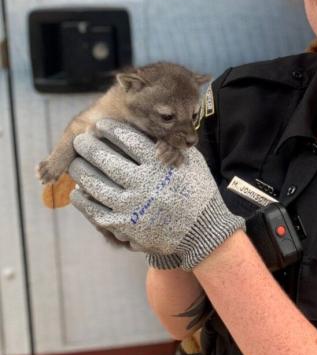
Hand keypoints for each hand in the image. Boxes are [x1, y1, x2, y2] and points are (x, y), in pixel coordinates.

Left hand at [68, 119, 244, 270]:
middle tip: (80, 140)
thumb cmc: (197, 191)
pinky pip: (96, 211)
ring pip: (96, 185)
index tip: (100, 124)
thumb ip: (172, 146)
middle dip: (89, 147)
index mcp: (161, 165)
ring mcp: (133, 207)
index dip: (111, 130)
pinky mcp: (126, 226)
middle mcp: (145, 184)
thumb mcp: (193, 162)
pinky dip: (83, 200)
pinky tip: (78, 191)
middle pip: (106, 160)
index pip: (128, 140)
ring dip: (81, 171)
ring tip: (76, 163)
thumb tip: (150, 127)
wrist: (203, 229)